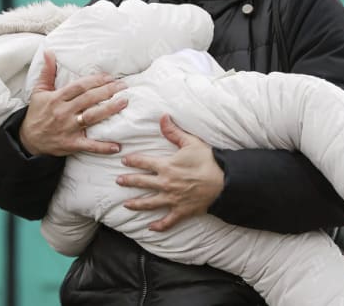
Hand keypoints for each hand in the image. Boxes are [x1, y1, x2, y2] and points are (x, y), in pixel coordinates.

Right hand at [19, 50, 127, 155]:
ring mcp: (68, 129)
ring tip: (123, 103)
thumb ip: (47, 72)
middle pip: (88, 99)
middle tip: (123, 86)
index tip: (109, 77)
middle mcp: (63, 112)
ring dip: (109, 110)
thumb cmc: (37, 113)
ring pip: (92, 118)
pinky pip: (89, 145)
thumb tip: (49, 52)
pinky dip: (103, 147)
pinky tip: (117, 146)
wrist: (28, 139)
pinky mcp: (71, 144)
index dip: (95, 80)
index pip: (79, 86)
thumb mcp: (39, 91)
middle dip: (107, 91)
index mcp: (57, 98)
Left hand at [117, 115, 224, 230]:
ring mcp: (172, 199)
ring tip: (126, 205)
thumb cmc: (208, 161)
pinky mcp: (181, 211)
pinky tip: (151, 228)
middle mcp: (165, 184)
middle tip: (118, 181)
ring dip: (136, 204)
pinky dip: (159, 226)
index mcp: (166, 166)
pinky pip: (168, 221)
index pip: (143, 162)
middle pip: (141, 182)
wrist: (225, 182)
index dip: (132, 160)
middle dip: (128, 181)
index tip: (124, 160)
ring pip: (149, 203)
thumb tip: (162, 117)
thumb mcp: (191, 142)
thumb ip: (174, 131)